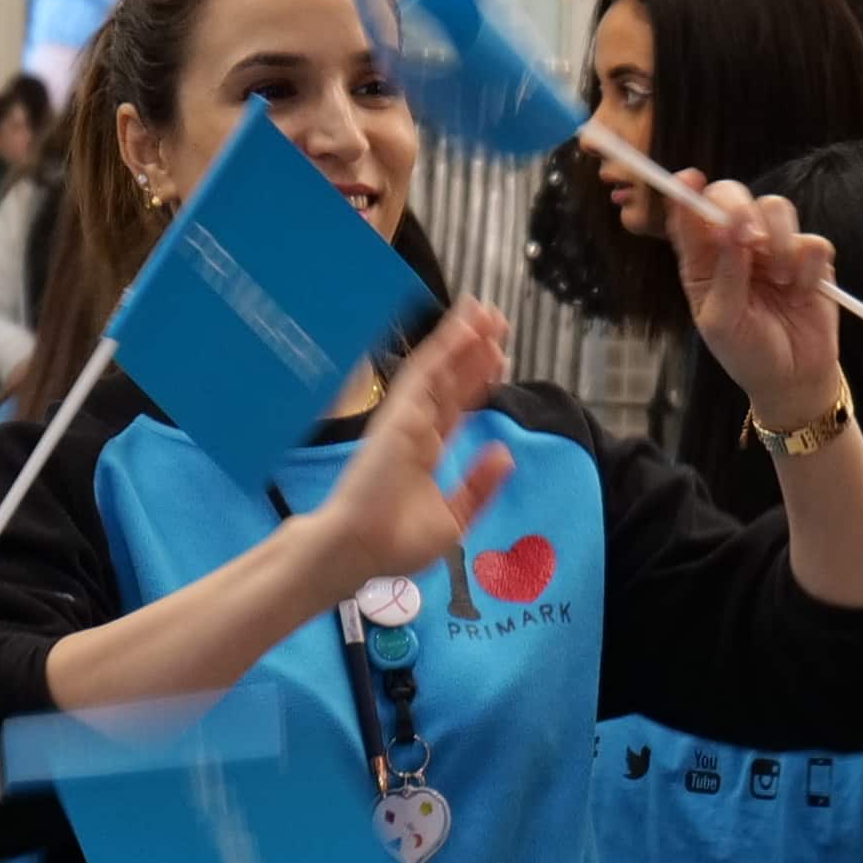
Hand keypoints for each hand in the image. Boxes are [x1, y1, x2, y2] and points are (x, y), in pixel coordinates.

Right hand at [305, 302, 519, 597]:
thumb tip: (504, 453)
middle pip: (452, 380)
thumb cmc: (396, 543)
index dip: (478, 378)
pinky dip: (445, 347)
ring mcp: (406, 418)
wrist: (358, 551)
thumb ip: (480, 484)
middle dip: (475, 350)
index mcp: (427, 449)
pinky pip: (425, 373)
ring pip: (439, 368)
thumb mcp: (454, 517)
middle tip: (498, 320)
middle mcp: (416, 427)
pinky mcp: (398, 414)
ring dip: (462, 337)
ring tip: (486, 311)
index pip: (458, 405)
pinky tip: (466, 326)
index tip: (500, 355)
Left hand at [670, 174, 848, 419]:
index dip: (685, 193)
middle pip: (733, 196)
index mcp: (703, 260)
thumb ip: (724, 276)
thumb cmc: (747, 353)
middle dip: (739, 208)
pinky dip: (808, 267)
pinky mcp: (810, 259)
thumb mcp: (722, 323)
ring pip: (776, 207)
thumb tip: (729, 232)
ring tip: (780, 280)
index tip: (688, 180)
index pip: (689, 215)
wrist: (792, 379)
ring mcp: (774, 248)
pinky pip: (813, 241)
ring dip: (778, 241)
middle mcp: (735, 245)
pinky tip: (801, 293)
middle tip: (746, 235)